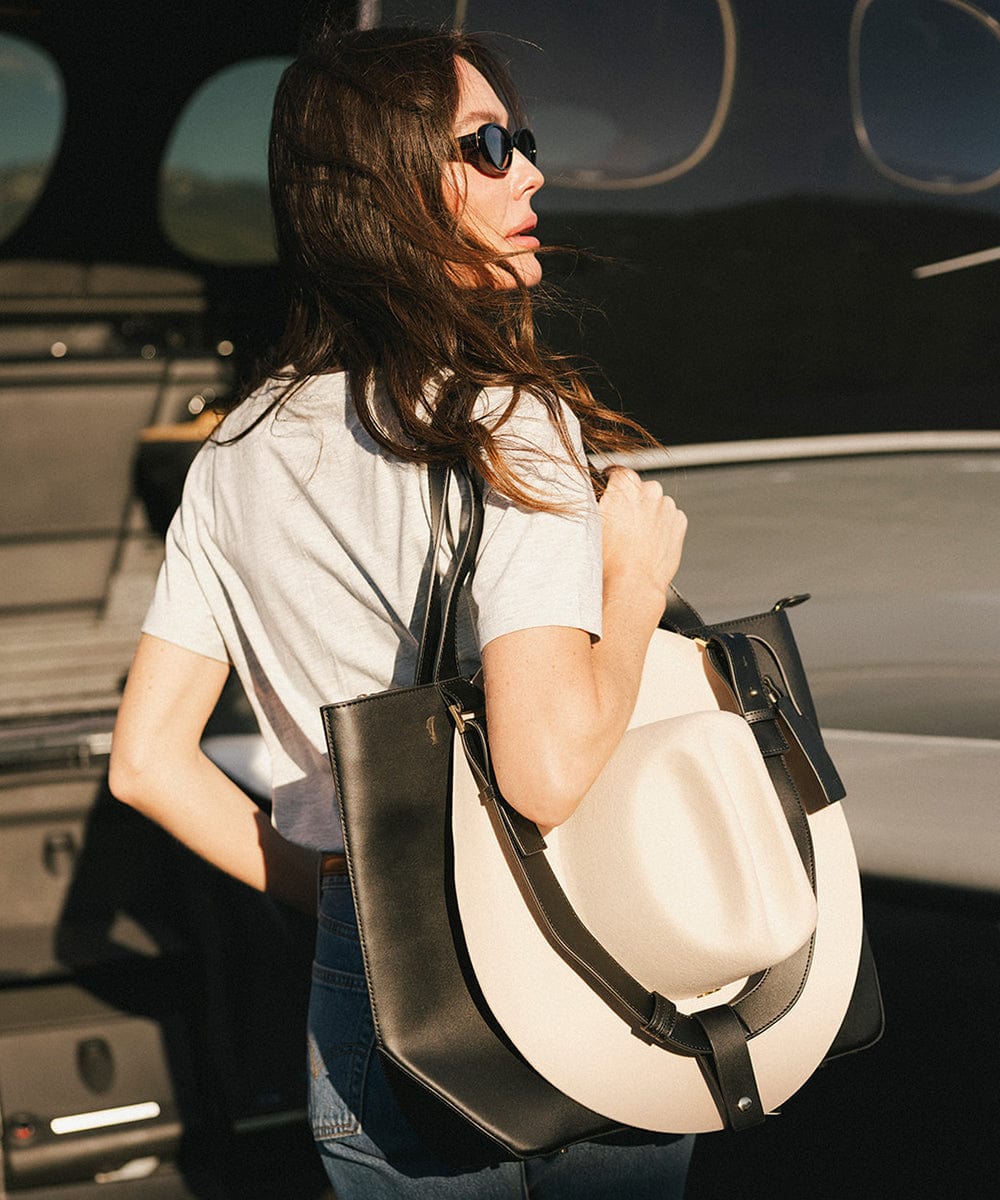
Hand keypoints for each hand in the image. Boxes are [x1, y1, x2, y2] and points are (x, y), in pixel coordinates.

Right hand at [599, 467, 686, 605]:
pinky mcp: (679, 522)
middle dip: (632, 501)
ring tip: (635, 537)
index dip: (612, 482)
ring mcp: (667, 507)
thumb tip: (595, 492)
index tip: (610, 490)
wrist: (632, 584)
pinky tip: (649, 542)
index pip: (618, 472)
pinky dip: (662, 526)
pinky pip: (670, 518)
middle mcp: (649, 491)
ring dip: (648, 514)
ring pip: (656, 504)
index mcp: (626, 485)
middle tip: (621, 523)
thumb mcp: (590, 522)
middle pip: (640, 488)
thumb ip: (597, 500)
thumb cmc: (608, 559)